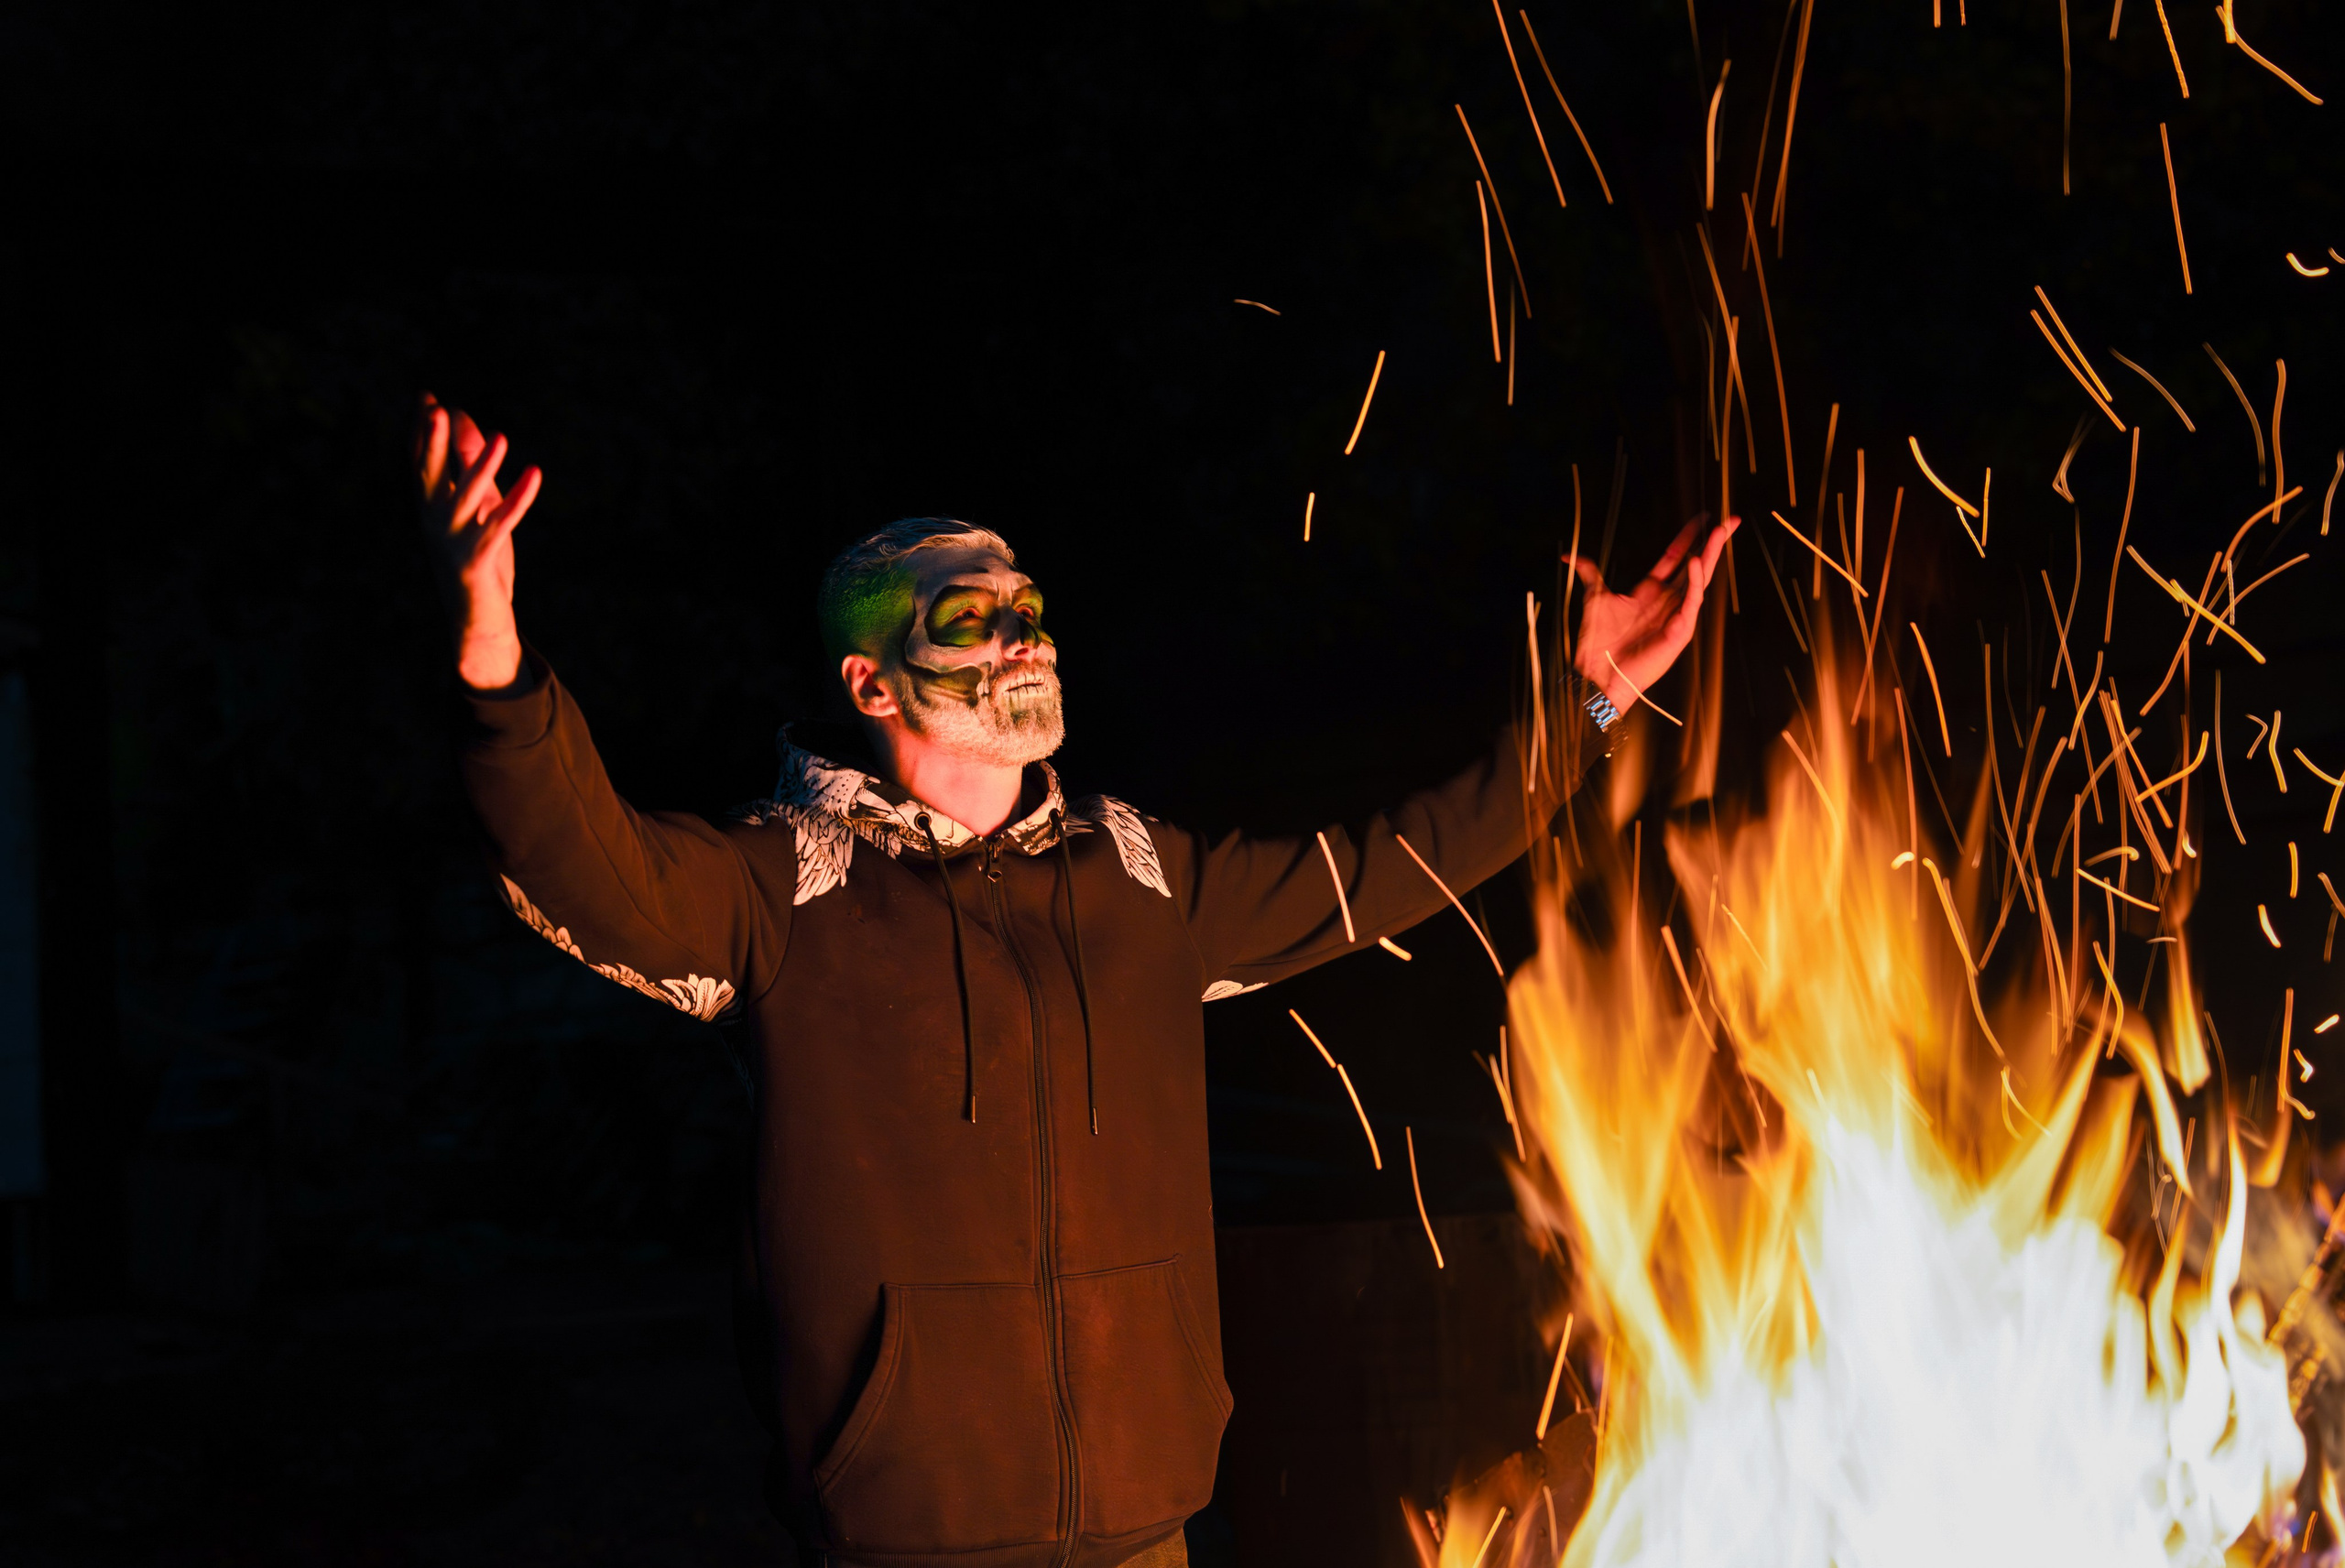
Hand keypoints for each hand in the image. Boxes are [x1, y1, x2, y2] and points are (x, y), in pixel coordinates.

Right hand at [416, 392, 541, 690]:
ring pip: (468, 496)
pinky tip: (534, 473)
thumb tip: (471, 428)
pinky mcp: (480, 557)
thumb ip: (470, 471)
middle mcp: (434, 521)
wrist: (475, 615)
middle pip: (431, 475)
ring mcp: (455, 540)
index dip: (423, 433)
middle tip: (437, 410)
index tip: (427, 399)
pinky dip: (520, 497)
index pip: (420, 463)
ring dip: (484, 466)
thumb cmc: (474, 555)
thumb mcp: (472, 510)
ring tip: (500, 436)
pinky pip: (503, 521)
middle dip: (434, 443)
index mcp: (428, 508)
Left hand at [1566, 514, 1737, 714]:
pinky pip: (1691, 601)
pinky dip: (1694, 582)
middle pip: (1695, 565)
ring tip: (1721, 533)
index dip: (1688, 537)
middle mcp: (1667, 601)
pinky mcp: (1680, 630)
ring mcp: (1676, 615)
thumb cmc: (1600, 641)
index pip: (1675, 557)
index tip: (1703, 518)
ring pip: (1699, 579)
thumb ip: (1590, 573)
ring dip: (1711, 556)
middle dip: (1714, 543)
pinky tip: (1697, 562)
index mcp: (1651, 591)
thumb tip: (1570, 556)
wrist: (1600, 672)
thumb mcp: (1595, 597)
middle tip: (1731, 520)